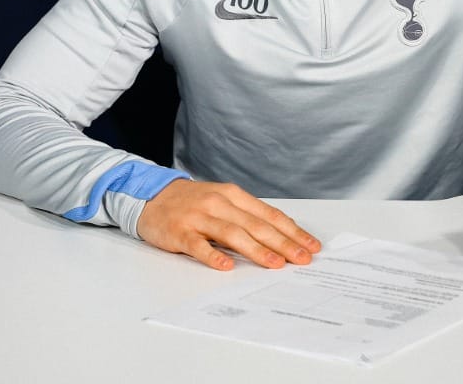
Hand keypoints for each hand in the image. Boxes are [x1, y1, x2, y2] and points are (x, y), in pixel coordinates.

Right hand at [136, 179, 321, 270]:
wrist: (152, 195)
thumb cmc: (193, 202)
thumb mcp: (222, 201)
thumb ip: (246, 216)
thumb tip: (279, 235)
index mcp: (233, 195)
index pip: (269, 214)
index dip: (292, 230)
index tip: (310, 245)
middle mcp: (219, 203)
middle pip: (256, 225)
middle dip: (283, 242)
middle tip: (302, 258)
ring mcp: (199, 217)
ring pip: (232, 234)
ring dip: (256, 250)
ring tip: (275, 263)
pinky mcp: (179, 232)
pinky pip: (198, 245)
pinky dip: (213, 256)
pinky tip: (226, 267)